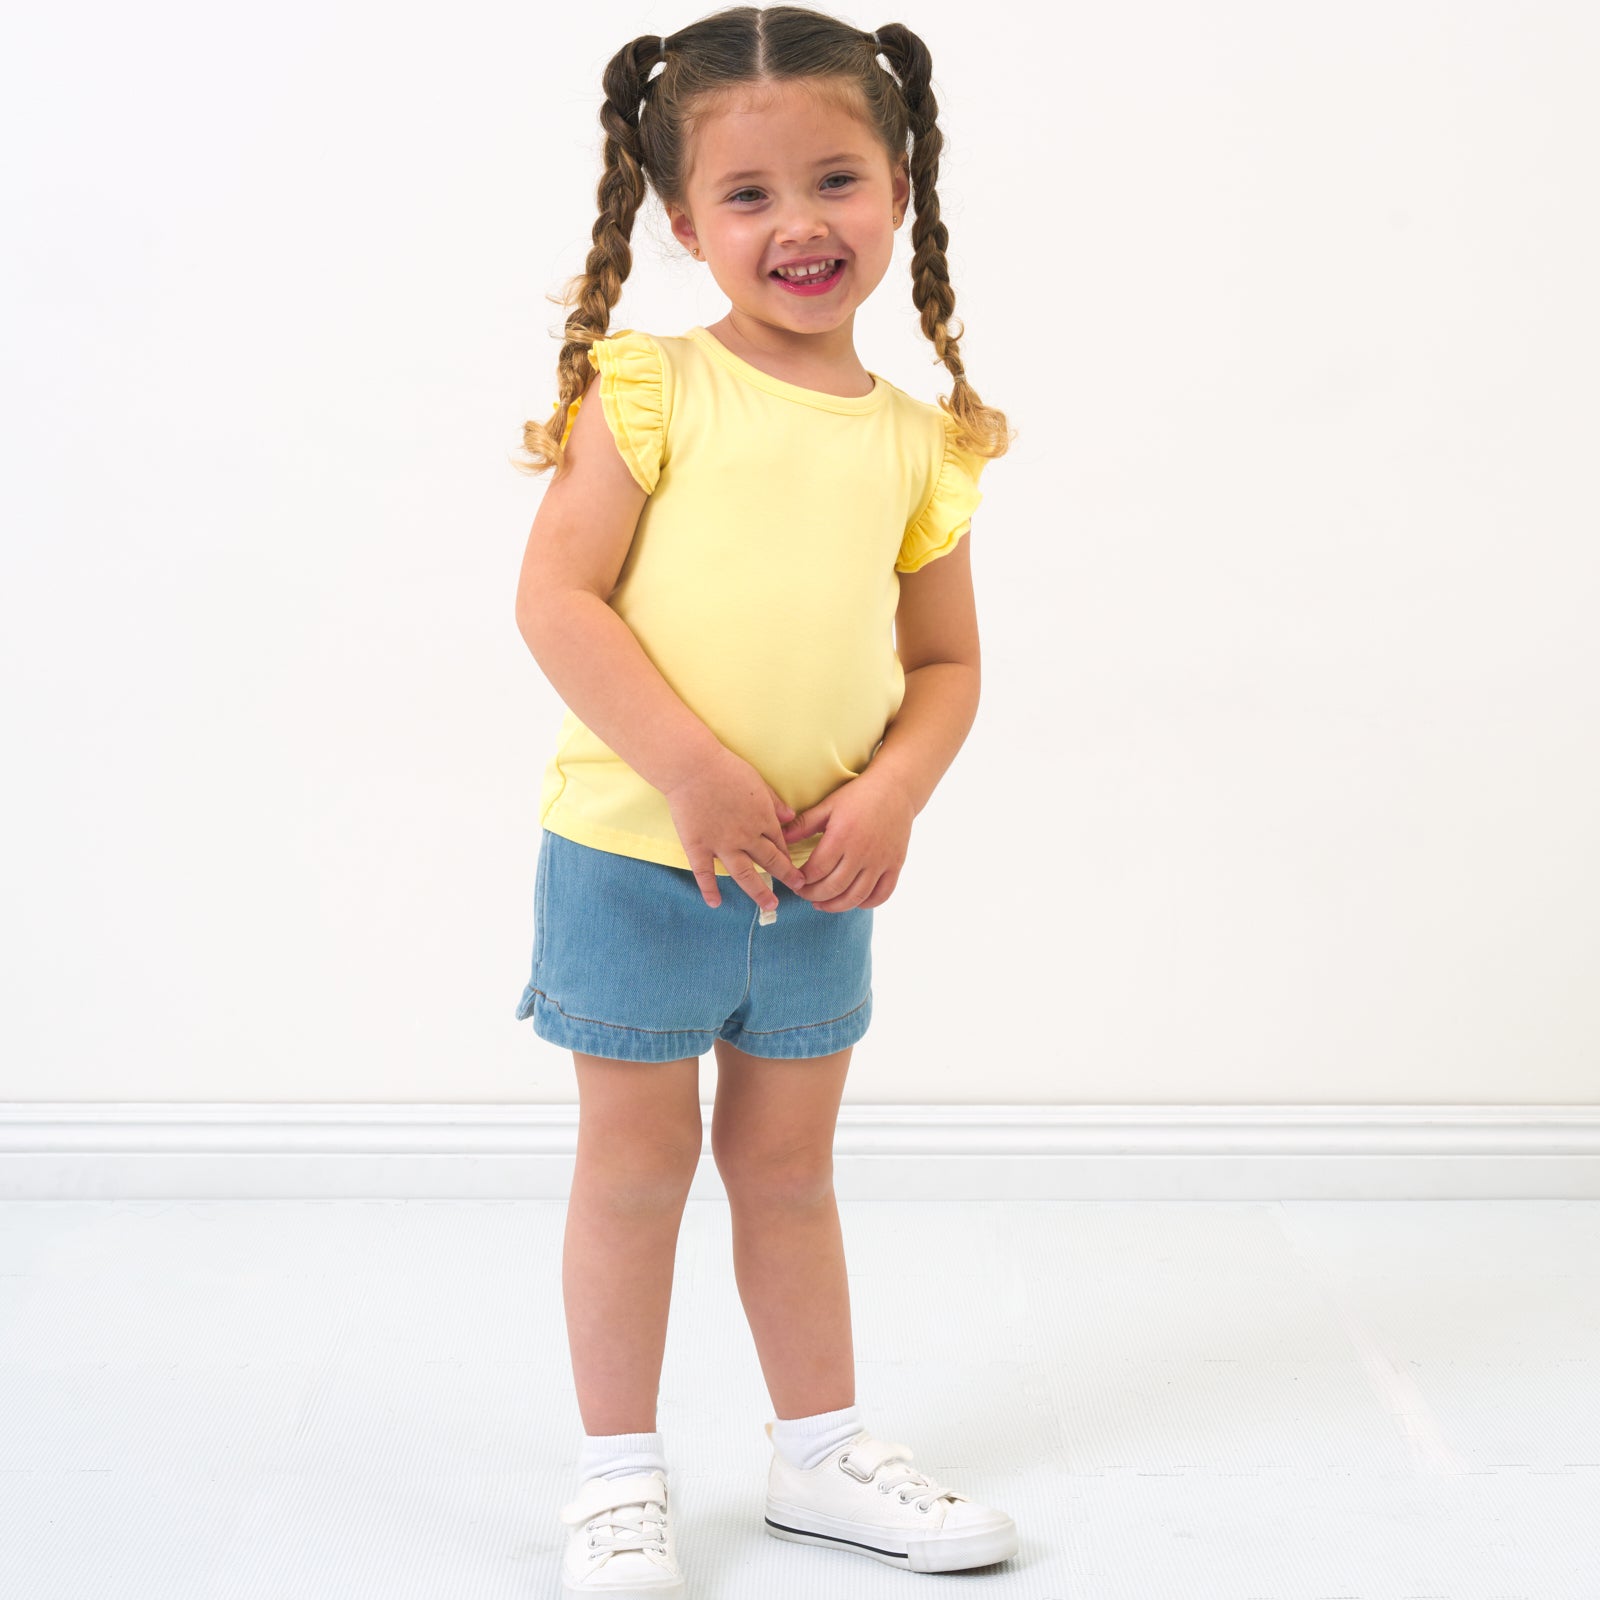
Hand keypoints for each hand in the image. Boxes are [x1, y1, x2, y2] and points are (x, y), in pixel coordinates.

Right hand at [663, 746, 808, 912]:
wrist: (692, 767)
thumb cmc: (726, 768)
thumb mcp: (758, 782)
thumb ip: (774, 802)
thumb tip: (791, 817)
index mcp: (763, 818)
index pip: (780, 843)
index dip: (788, 857)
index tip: (795, 868)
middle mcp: (746, 836)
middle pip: (770, 861)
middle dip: (785, 876)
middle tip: (796, 889)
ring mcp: (722, 844)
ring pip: (744, 874)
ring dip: (759, 892)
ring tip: (770, 906)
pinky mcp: (698, 846)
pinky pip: (705, 873)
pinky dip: (710, 890)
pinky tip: (716, 903)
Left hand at [779, 769, 913, 910]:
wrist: (896, 789)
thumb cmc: (859, 796)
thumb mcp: (828, 805)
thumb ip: (803, 824)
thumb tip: (780, 839)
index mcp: (841, 836)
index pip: (816, 870)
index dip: (801, 880)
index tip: (794, 880)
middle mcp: (861, 852)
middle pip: (833, 887)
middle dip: (812, 895)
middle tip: (803, 894)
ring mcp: (880, 861)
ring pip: (855, 897)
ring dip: (835, 906)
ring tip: (821, 903)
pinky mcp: (895, 865)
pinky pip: (881, 894)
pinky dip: (866, 903)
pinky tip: (852, 900)